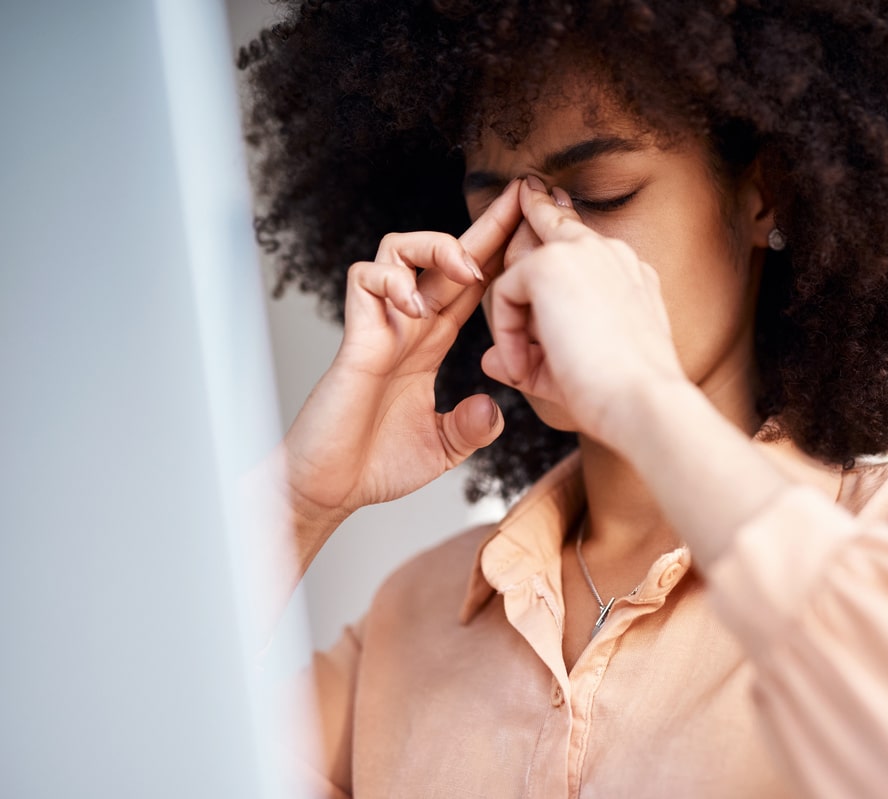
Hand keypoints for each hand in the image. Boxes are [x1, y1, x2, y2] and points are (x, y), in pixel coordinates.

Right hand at [280, 178, 522, 531]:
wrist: (331, 490)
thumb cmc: (376, 465)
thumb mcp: (444, 446)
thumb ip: (472, 426)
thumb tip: (493, 407)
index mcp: (430, 342)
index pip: (470, 286)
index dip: (501, 255)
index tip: (535, 228)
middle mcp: (406, 325)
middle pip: (445, 256)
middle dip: (485, 225)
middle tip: (522, 200)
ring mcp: (379, 327)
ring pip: (399, 249)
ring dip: (436, 247)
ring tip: (468, 269)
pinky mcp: (354, 339)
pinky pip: (365, 280)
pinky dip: (391, 281)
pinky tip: (413, 305)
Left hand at [481, 178, 689, 445]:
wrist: (643, 402)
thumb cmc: (618, 397)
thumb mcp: (573, 370)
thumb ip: (531, 358)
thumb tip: (490, 361)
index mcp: (630, 274)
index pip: (586, 238)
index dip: (558, 218)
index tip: (539, 196)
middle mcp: (611, 254)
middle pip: (555, 225)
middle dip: (534, 209)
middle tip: (524, 188)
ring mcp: (582, 252)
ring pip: (524, 265)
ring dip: (515, 317)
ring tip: (526, 368)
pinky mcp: (551, 264)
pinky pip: (506, 292)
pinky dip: (507, 336)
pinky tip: (524, 369)